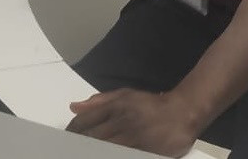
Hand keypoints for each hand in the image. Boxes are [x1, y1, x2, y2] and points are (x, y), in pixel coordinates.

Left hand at [67, 89, 200, 156]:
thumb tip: (73, 106)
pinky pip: (123, 155)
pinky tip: (105, 154)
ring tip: (81, 153)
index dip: (71, 133)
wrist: (183, 112)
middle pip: (91, 138)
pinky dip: (111, 155)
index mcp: (115, 106)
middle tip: (67, 151)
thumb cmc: (151, 105)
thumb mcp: (124, 96)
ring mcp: (133, 137)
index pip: (85, 121)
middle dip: (77, 146)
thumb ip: (98, 102)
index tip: (64, 140)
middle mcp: (122, 120)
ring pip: (105, 149)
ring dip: (91, 152)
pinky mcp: (144, 151)